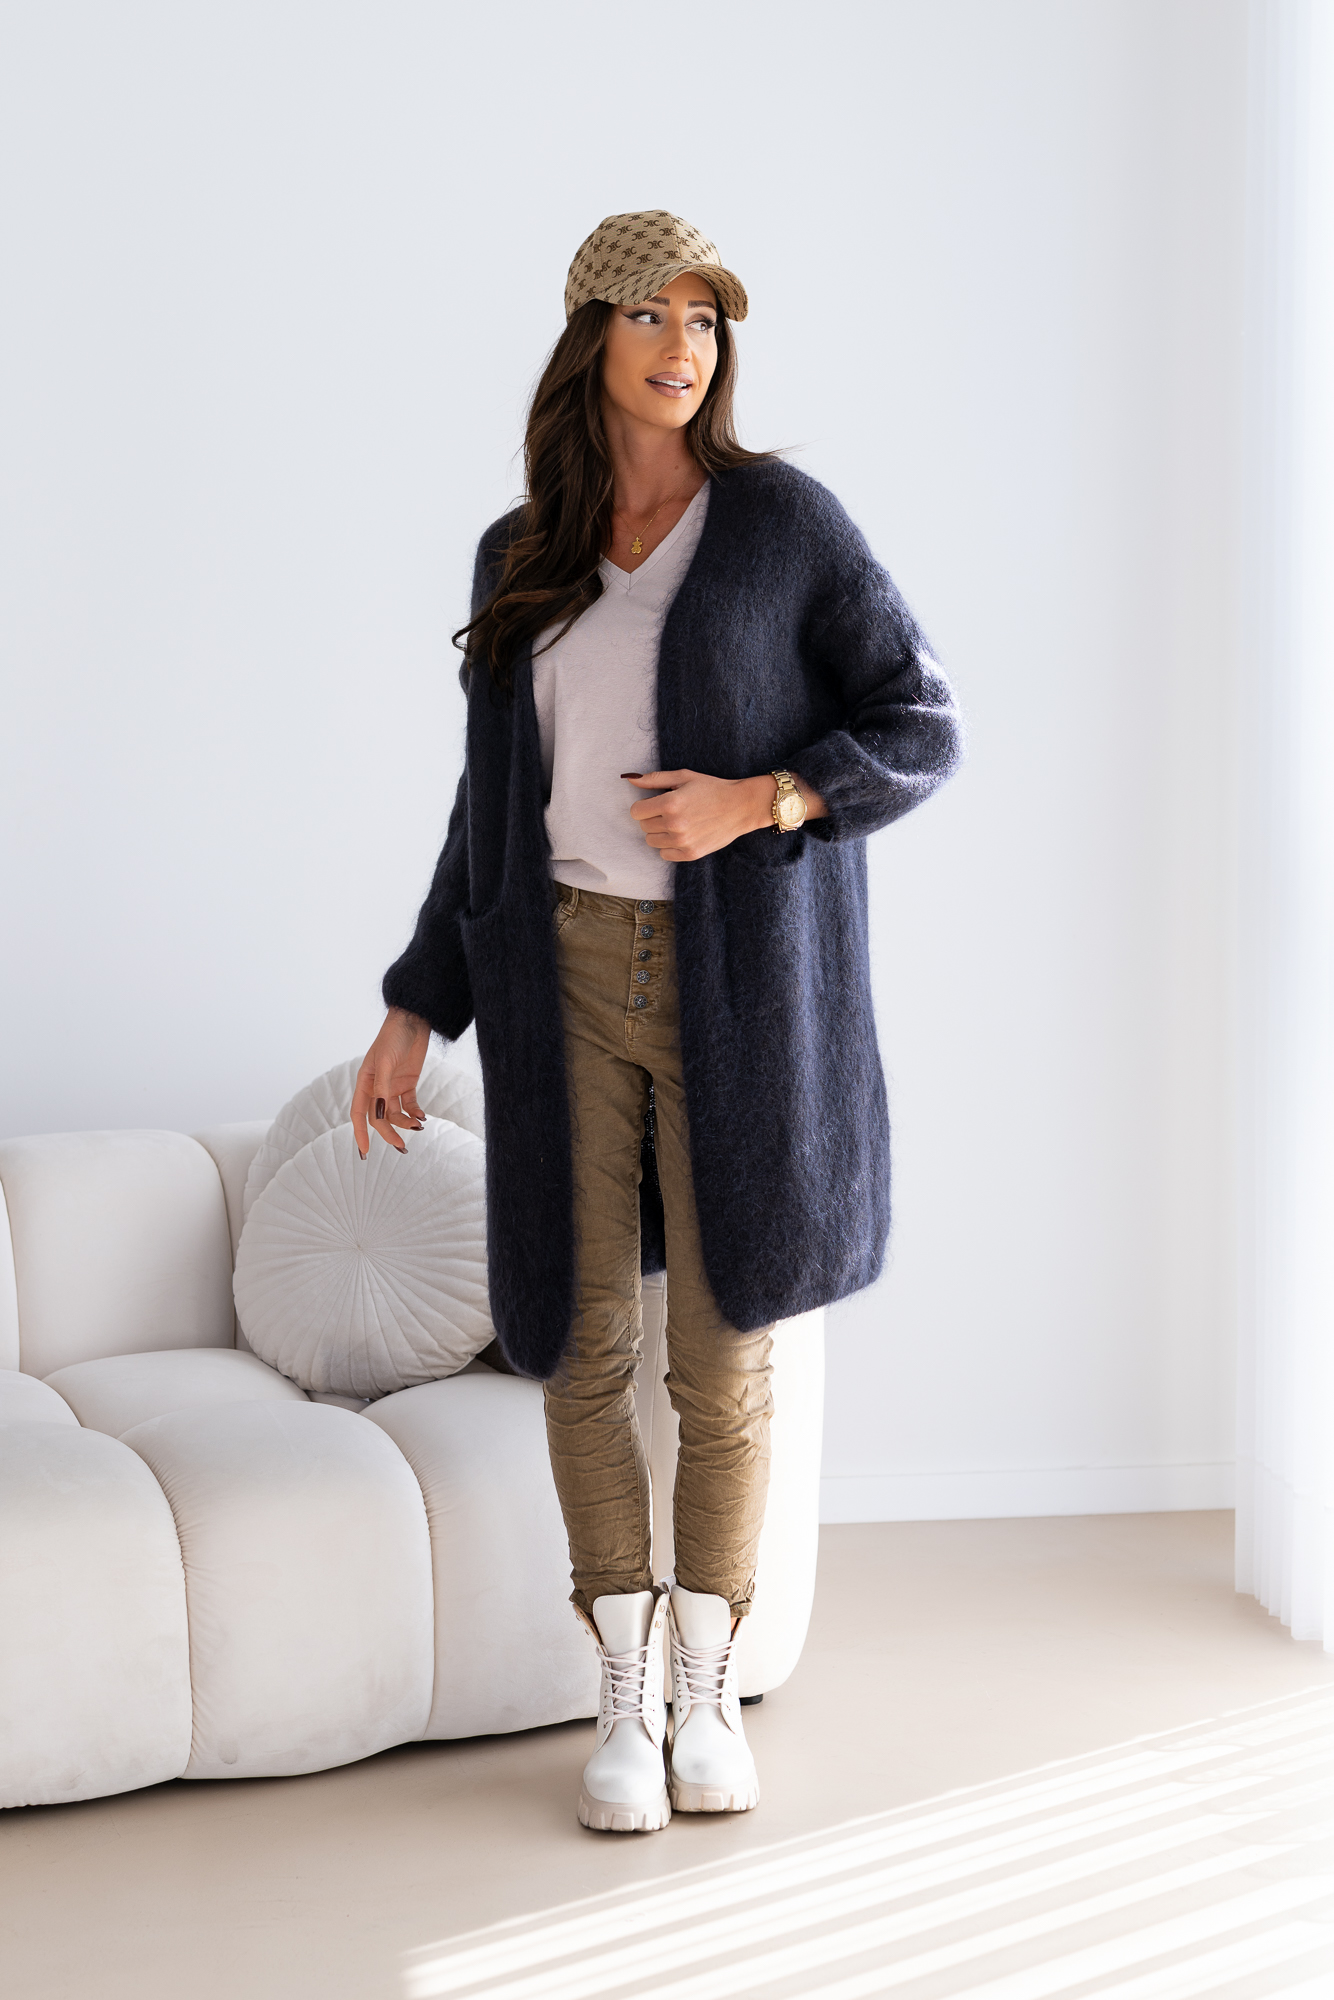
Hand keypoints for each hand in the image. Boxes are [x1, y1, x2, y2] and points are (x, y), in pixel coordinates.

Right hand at [351, 1008, 431, 1158]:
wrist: (414, 1021)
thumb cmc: (394, 1037)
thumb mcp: (385, 1062)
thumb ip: (382, 1089)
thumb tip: (380, 1116)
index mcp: (364, 1082)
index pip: (359, 1114)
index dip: (360, 1133)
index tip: (365, 1152)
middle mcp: (376, 1087)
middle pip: (380, 1118)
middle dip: (389, 1133)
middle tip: (402, 1147)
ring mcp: (392, 1087)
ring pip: (396, 1114)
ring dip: (406, 1123)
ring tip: (419, 1126)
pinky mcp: (408, 1085)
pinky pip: (410, 1106)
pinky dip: (416, 1113)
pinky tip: (423, 1117)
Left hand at [624, 770, 775, 861]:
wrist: (741, 806)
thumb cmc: (712, 788)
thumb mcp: (684, 777)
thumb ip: (655, 779)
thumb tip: (630, 778)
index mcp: (670, 803)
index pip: (636, 811)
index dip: (644, 805)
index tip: (656, 803)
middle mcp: (674, 824)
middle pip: (643, 826)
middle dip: (652, 817)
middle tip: (671, 811)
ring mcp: (682, 842)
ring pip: (651, 841)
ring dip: (659, 832)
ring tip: (677, 823)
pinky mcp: (691, 854)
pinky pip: (664, 854)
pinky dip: (669, 846)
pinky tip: (682, 835)